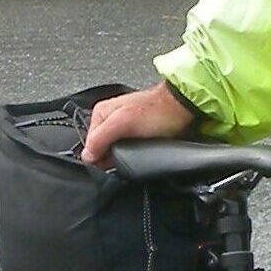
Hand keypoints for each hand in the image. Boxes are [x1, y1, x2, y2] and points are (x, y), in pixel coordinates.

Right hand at [81, 83, 198, 166]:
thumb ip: (101, 138)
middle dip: (109, 157)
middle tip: (124, 158)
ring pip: (113, 150)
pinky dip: (130, 154)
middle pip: (100, 148)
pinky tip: (138, 153)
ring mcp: (122, 125)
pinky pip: (125, 149)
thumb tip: (87, 156)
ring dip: (120, 156)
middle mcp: (109, 118)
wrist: (183, 107)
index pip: (88, 145)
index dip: (97, 158)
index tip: (109, 163)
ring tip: (133, 154)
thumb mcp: (123, 123)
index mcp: (100, 113)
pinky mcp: (135, 133)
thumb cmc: (158, 111)